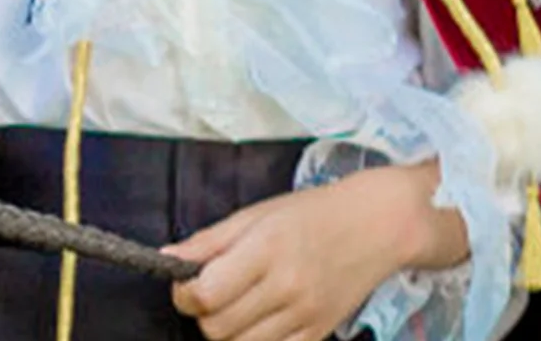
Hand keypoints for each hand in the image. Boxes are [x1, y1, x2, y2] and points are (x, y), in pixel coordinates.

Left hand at [162, 160, 468, 340]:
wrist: (374, 225)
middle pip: (217, 327)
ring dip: (227, 330)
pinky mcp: (318, 335)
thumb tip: (166, 257)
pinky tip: (259, 318)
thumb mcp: (257, 213)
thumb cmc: (310, 212)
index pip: (206, 292)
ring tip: (235, 303)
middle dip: (203, 314)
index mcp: (266, 249)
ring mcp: (304, 316)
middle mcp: (286, 287)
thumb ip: (210, 240)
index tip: (185, 282)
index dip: (184, 293)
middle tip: (210, 292)